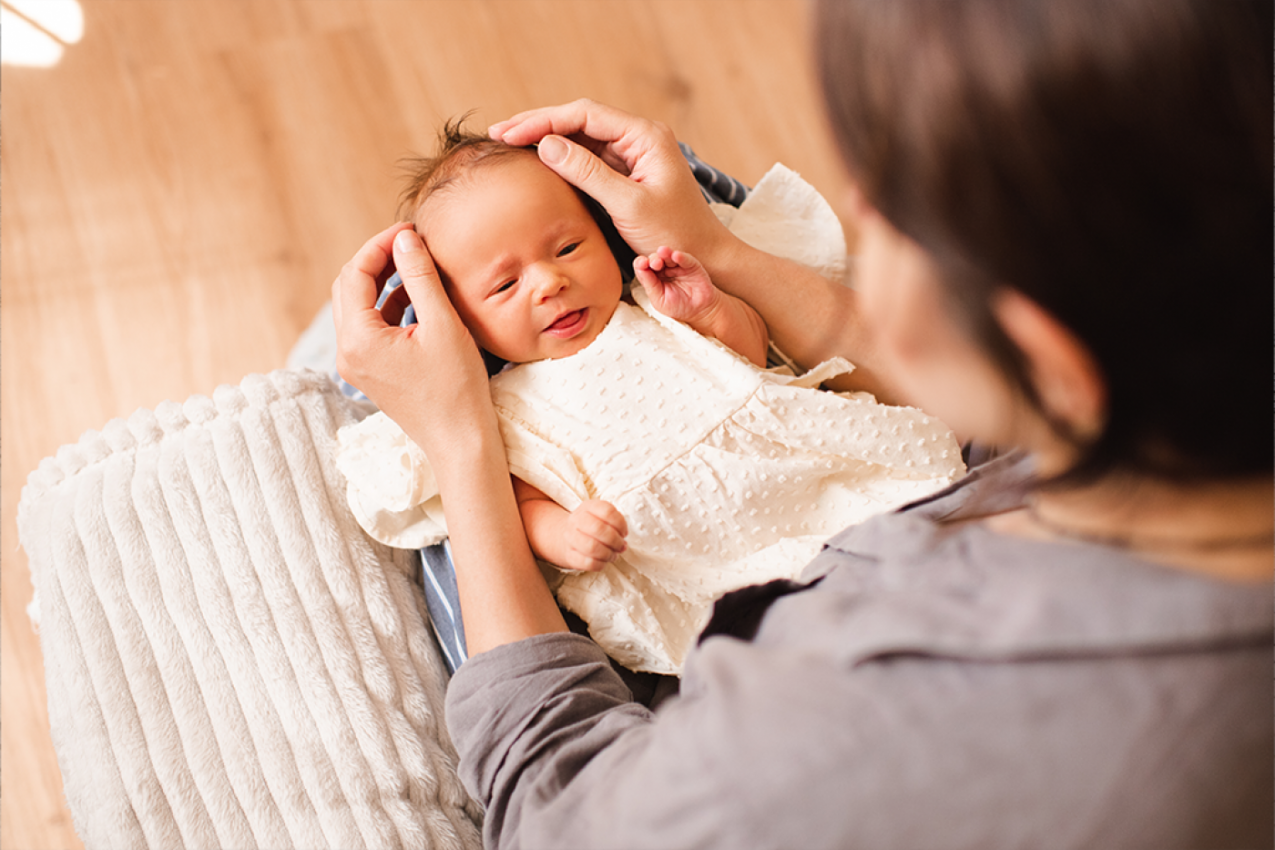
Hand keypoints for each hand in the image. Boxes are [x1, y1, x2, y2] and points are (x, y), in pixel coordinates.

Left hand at [331, 223, 495, 458]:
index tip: (410, 230)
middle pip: (348, 287)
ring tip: (415, 266)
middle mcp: (347, 353)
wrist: (460, 440)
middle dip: (376, 260)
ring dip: (381, 283)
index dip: (380, 245)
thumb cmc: (457, 387)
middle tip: (410, 244)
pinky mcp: (370, 372)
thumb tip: (405, 238)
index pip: (355, 274)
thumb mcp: (443, 324)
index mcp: (358, 340)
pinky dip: (386, 307)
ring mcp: (356, 365)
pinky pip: (368, 328)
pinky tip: (415, 300)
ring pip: (356, 307)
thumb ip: (420, 276)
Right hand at [489, 99, 733, 263]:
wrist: (704, 258)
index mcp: (644, 136)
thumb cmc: (675, 234)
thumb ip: (588, 173)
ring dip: (545, 139)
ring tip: (508, 142)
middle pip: (579, 120)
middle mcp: (638, 137)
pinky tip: (536, 161)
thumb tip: (546, 145)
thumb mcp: (628, 204)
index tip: (510, 133)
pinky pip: (587, 158)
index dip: (543, 121)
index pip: (584, 115)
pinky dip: (560, 158)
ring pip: (580, 138)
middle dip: (538, 124)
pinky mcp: (626, 173)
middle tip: (498, 132)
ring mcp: (632, 154)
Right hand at [560, 500, 627, 571]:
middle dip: (615, 540)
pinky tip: (604, 561)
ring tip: (613, 554)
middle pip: (598, 529)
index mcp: (587, 507)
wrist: (568, 538)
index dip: (621, 524)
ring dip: (608, 553)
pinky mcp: (570, 556)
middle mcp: (576, 520)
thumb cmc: (591, 529)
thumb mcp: (603, 519)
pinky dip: (601, 564)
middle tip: (620, 545)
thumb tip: (623, 545)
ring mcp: (570, 538)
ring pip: (592, 547)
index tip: (624, 533)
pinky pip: (588, 563)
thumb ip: (616, 528)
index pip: (607, 511)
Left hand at [633, 246, 720, 324]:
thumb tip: (640, 268)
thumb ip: (649, 284)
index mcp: (653, 278)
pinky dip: (681, 256)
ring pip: (669, 255)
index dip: (641, 263)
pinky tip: (676, 256)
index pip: (644, 267)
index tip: (641, 263)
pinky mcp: (691, 265)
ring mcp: (678, 266)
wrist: (699, 311)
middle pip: (655, 258)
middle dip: (653, 259)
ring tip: (662, 252)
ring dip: (665, 253)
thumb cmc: (678, 306)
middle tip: (655, 263)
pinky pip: (686, 259)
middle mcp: (664, 269)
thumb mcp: (659, 299)